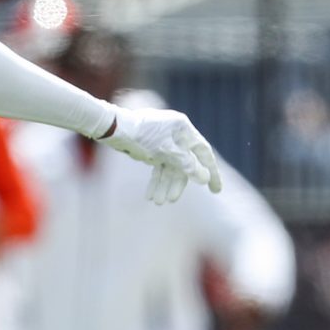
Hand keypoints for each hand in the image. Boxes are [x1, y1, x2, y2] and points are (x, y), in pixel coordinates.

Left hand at [101, 105, 222, 202]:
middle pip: (185, 164)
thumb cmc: (141, 135)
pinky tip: (150, 195)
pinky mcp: (152, 149)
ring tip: (157, 202)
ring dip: (163, 185)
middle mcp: (176, 135)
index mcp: (184, 129)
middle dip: (177, 184)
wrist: (114, 127)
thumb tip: (205, 178)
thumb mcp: (166, 151)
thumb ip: (187, 165)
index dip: (212, 172)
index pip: (204, 153)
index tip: (216, 190)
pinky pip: (158, 168)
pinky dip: (155, 181)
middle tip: (172, 200)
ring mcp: (164, 143)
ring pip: (170, 168)